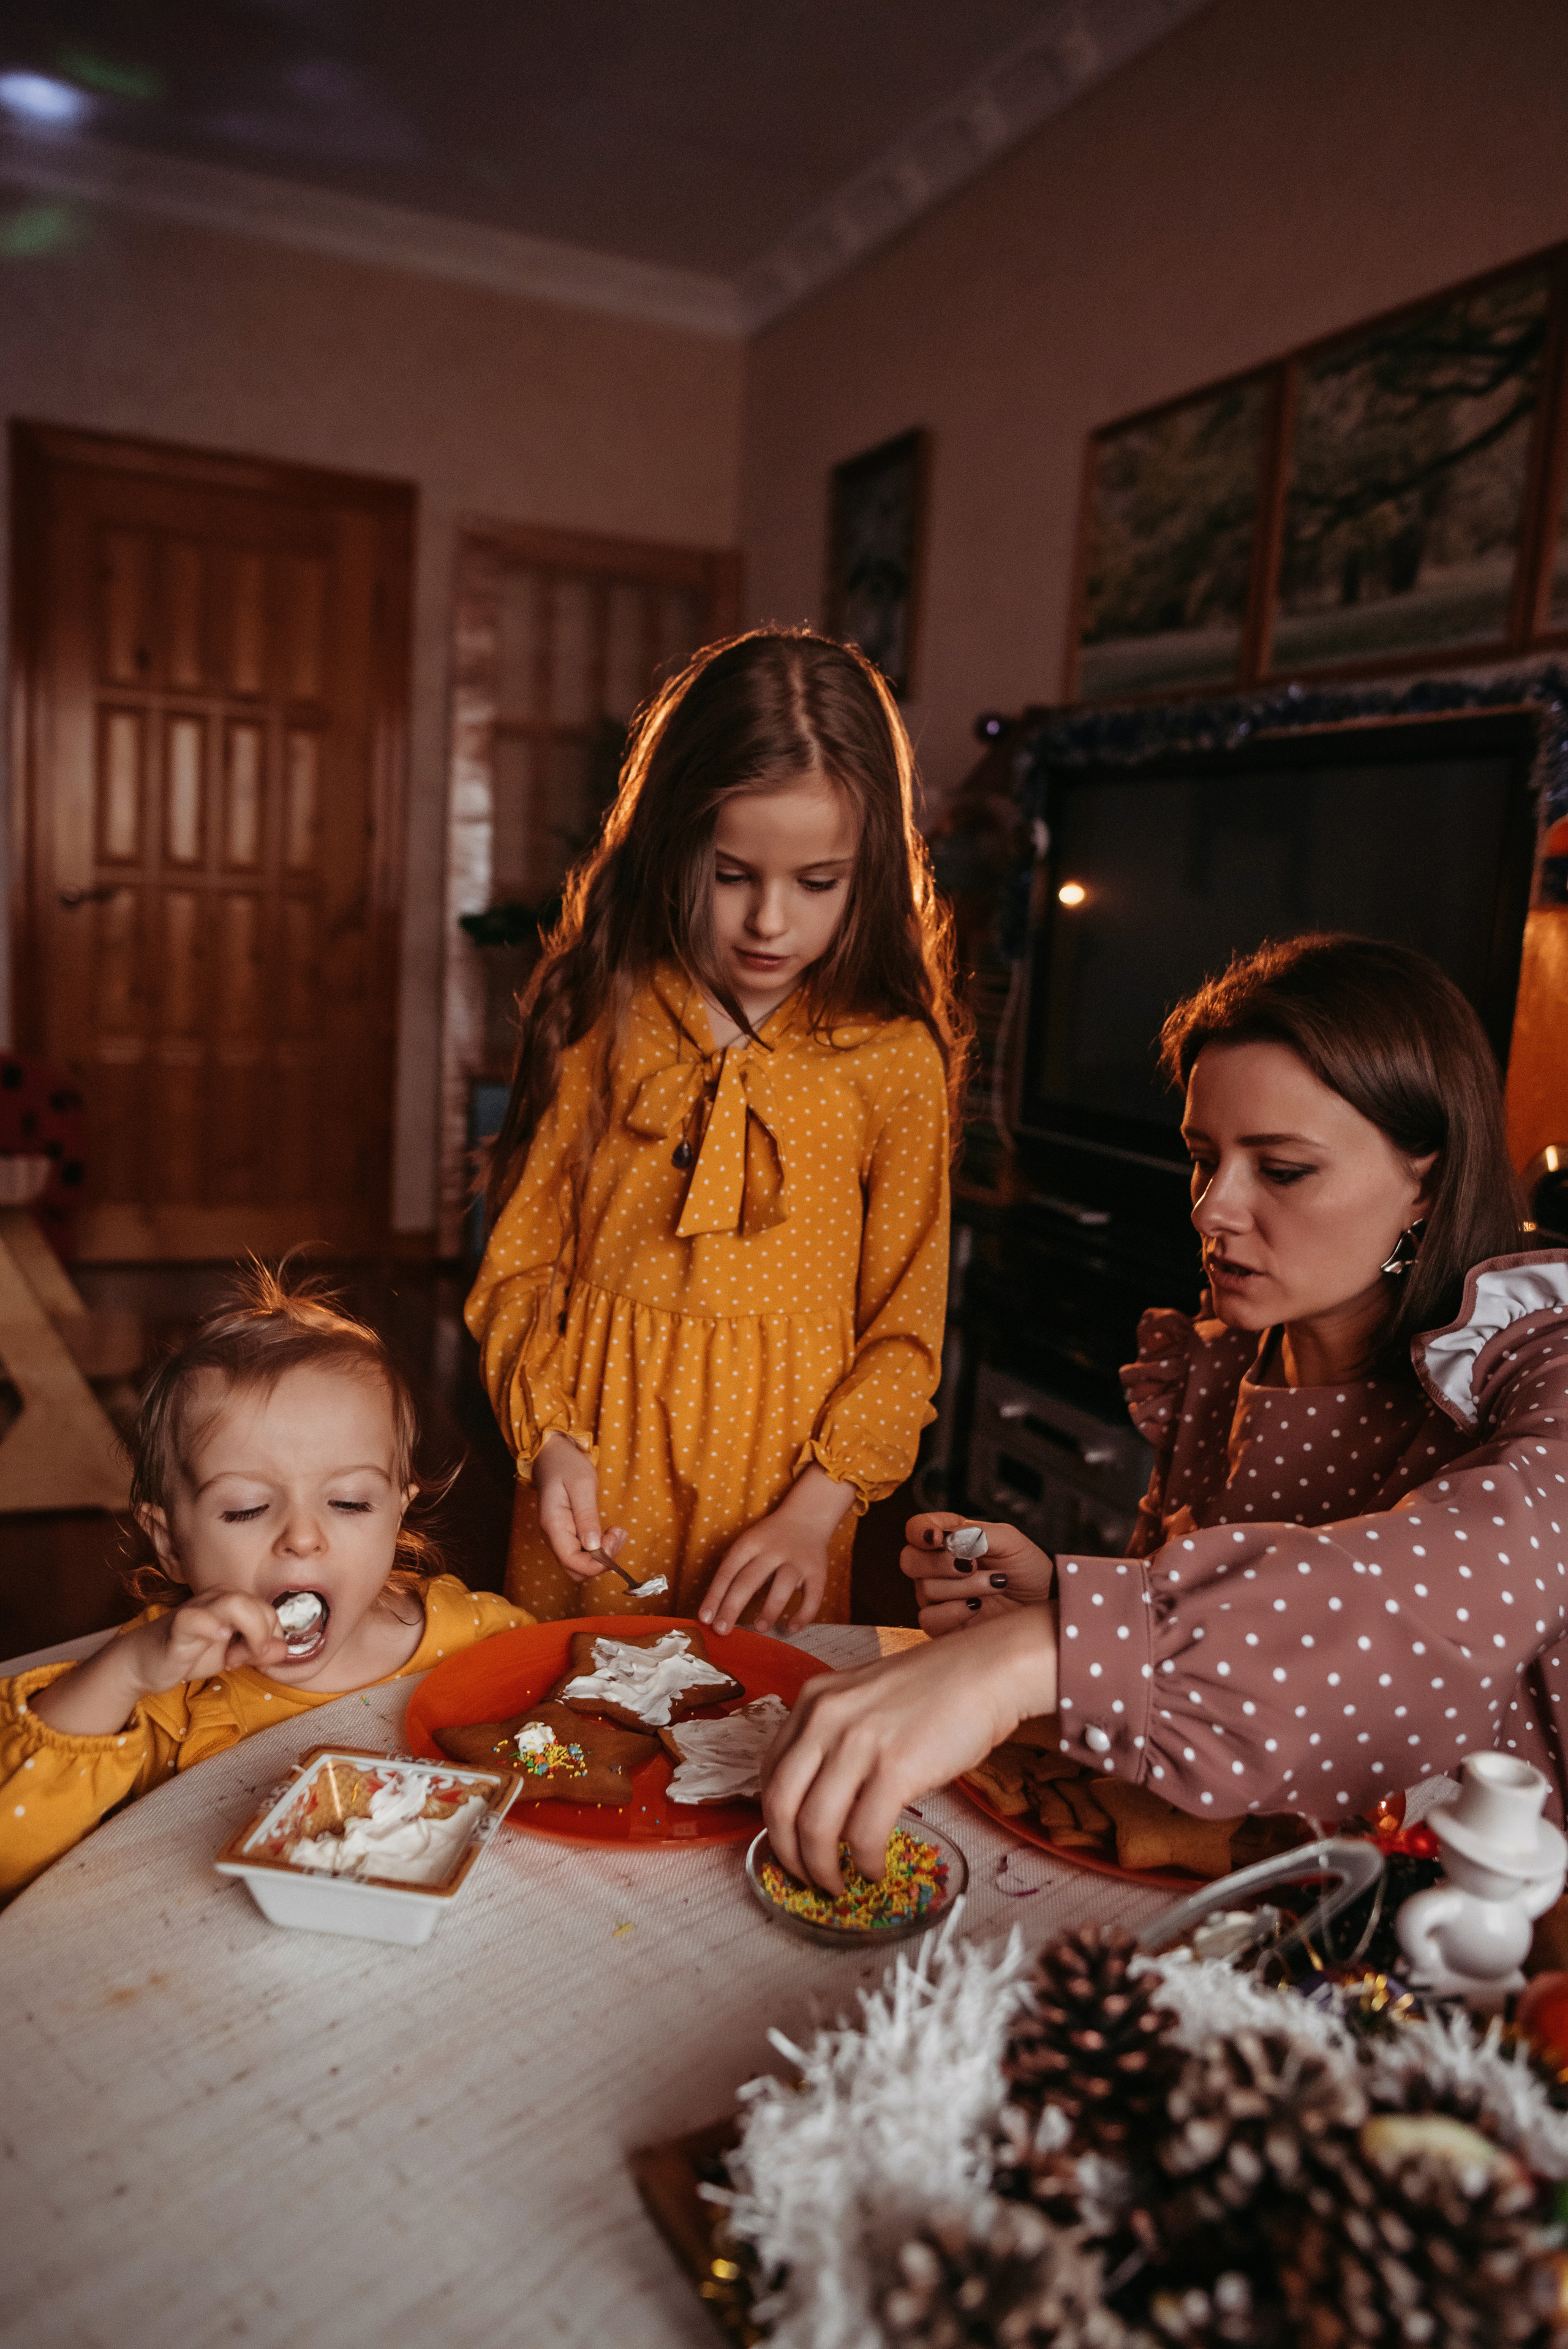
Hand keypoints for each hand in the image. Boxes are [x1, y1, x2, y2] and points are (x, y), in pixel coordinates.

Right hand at [31, 1588, 292, 1737]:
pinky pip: (196, 1619)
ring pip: (234, 1602)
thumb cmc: (190, 1653)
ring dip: (250, 1630)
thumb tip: (284, 1649)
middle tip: (250, 1658)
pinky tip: (220, 1638)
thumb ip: (256, 1651)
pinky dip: (211, 1627)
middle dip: (264, 1634)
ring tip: (238, 1655)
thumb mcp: (230, 1655)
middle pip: (257, 1603)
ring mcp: (196, 1609)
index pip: (269, 1610)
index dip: (273, 1635)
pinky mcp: (177, 1626)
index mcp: (232, 1600)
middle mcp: (216, 1597)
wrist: (144, 1662)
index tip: (257, 1656)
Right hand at [533, 1432, 626, 1581]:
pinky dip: (600, 1548)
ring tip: (616, 1530)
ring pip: (581, 1564)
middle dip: (601, 1561)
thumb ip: (586, 1516)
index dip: (596, 1562)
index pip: (572, 1563)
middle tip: (617, 1533)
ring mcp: (559, 1537)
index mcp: (554, 1526)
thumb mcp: (582, 1485)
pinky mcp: (567, 1534)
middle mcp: (553, 1537)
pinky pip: (583, 1553)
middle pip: (576, 1570)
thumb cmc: (567, 1465)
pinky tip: (610, 1531)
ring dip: (603, 1555)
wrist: (553, 1454)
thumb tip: (593, 1546)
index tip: (613, 1538)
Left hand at [699, 1466, 855, 1634]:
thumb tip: (714, 1609)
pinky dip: (803, 1615)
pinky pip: (813, 1596)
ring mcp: (797, 1561)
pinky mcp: (818, 1571)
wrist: (807, 1516)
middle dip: (733, 1607)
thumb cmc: (768, 1538)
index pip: (728, 1571)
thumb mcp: (748, 1543)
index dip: (714, 1595)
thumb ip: (734, 1569)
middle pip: (749, 1580)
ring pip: (782, 1587)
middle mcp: (773, 1550)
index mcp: (750, 1543)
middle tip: (722, 1630)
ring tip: (759, 1628)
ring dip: (770, 1610)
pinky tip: (791, 1628)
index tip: (704, 1619)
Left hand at [760, 1605, 1058, 1890]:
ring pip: (815, 1827)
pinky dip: (865, 1862)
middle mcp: (825, 1718)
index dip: (773, 1820)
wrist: (987, 1668)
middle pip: (780, 1805)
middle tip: (805, 1878)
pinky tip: (874, 1869)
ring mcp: (858, 1743)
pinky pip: (863, 1834)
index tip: (787, 1843)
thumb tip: (821, 1797)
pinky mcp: (895, 1768)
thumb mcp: (865, 1698)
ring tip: (838, 1884)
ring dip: (822, 1869)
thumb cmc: (935, 1688)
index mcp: (813, 1700)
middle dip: (787, 1854)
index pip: (770, 1772)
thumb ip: (835, 1735)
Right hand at [900, 1512, 1054, 1636]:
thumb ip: (976, 1533)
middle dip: (940, 1563)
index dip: (920, 1531)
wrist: (1046, 1603)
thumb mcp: (1010, 1540)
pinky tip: (978, 1607)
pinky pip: (929, 1618)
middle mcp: (938, 1568)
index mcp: (949, 1539)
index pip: (916, 1529)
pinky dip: (955, 1611)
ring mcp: (939, 1597)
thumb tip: (947, 1538)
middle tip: (971, 1564)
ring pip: (925, 1590)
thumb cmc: (1028, 1569)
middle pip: (909, 1561)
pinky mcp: (944, 1625)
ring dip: (964, 1586)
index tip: (939, 1538)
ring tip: (995, 1585)